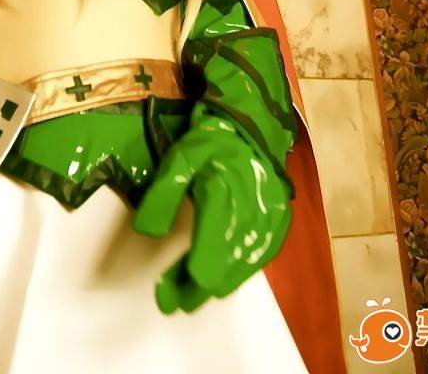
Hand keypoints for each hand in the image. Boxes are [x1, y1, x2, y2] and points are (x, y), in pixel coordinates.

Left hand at [132, 108, 291, 313]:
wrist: (253, 124)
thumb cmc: (212, 141)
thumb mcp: (179, 158)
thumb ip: (163, 195)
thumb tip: (147, 232)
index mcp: (224, 197)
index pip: (206, 256)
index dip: (186, 280)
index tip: (166, 296)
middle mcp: (251, 214)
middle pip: (223, 269)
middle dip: (197, 289)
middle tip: (175, 302)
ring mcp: (270, 219)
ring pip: (243, 268)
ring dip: (219, 283)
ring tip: (195, 294)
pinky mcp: (280, 221)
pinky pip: (261, 256)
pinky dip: (242, 270)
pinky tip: (226, 279)